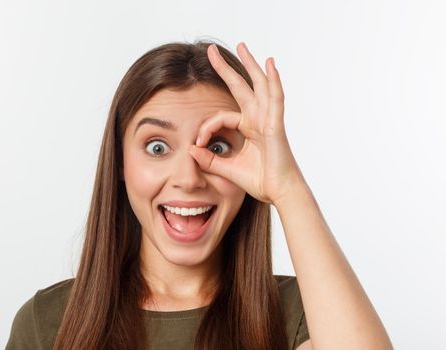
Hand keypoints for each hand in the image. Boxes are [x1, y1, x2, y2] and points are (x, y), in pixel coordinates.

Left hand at [188, 42, 307, 204]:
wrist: (280, 193)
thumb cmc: (260, 181)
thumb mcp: (227, 169)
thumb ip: (209, 159)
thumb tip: (190, 150)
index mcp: (248, 128)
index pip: (221, 118)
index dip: (206, 128)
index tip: (197, 144)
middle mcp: (258, 119)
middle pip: (241, 87)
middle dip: (227, 69)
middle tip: (210, 51)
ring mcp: (268, 120)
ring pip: (259, 86)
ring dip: (250, 65)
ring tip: (242, 46)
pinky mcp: (276, 125)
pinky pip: (275, 99)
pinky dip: (274, 81)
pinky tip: (270, 64)